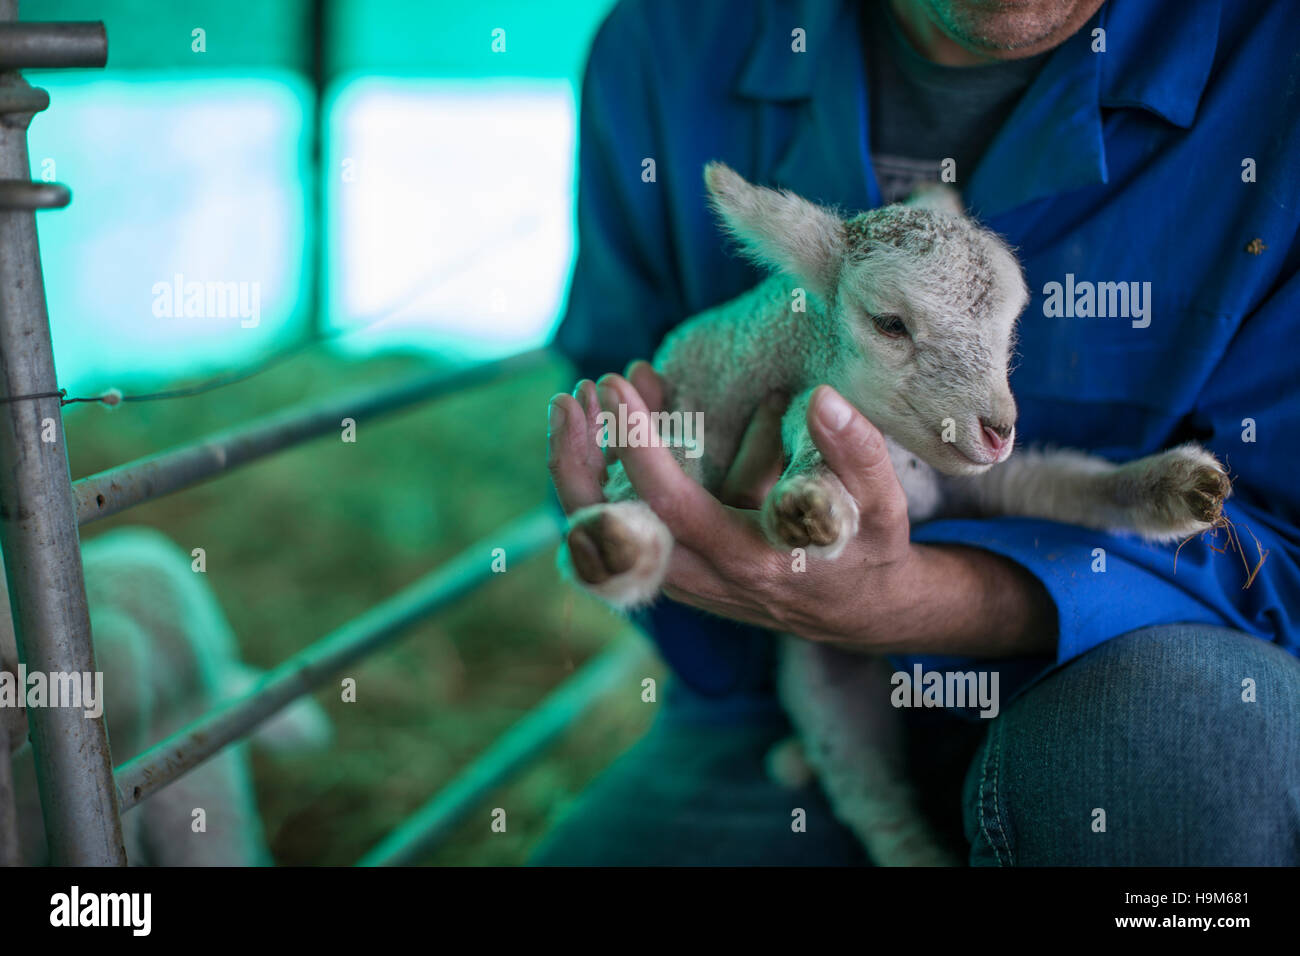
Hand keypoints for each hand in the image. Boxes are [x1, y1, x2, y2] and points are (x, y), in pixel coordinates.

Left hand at [547, 362, 1057, 655]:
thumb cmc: (871, 549)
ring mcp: (682, 583)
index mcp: (750, 561)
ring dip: (579, 471)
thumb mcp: (881, 502)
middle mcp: (704, 580)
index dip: (638, 443)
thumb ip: (857, 452)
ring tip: (577, 404)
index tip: (621, 383)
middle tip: (573, 395)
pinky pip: (614, 537)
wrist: (863, 612)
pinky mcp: (675, 577)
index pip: (671, 504)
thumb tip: (822, 399)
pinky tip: (600, 436)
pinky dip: (595, 487)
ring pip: (601, 537)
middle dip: (576, 462)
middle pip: (607, 532)